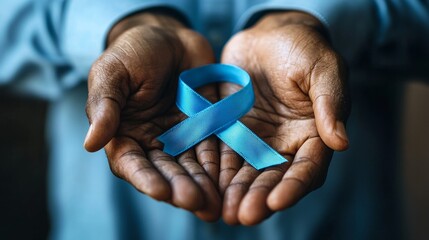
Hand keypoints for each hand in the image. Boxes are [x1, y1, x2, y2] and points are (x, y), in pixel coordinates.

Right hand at [83, 11, 220, 220]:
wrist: (169, 37)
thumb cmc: (134, 52)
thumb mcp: (112, 72)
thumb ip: (104, 106)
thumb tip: (90, 143)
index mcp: (124, 134)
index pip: (132, 164)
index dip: (145, 179)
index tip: (160, 191)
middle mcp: (153, 141)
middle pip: (165, 171)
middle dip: (179, 187)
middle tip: (195, 201)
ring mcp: (181, 136)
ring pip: (191, 165)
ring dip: (202, 184)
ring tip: (214, 202)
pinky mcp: (206, 127)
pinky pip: (214, 147)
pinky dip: (221, 164)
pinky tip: (229, 179)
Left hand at [219, 12, 349, 224]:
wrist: (268, 36)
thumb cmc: (302, 48)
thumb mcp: (322, 69)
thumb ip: (330, 103)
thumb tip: (341, 142)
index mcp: (314, 134)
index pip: (308, 167)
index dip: (293, 186)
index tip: (277, 202)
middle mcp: (286, 144)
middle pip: (274, 177)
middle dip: (259, 197)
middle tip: (243, 215)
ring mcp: (258, 140)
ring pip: (248, 172)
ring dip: (236, 192)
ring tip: (223, 210)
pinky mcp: (233, 131)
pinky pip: (225, 154)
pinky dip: (217, 171)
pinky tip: (208, 186)